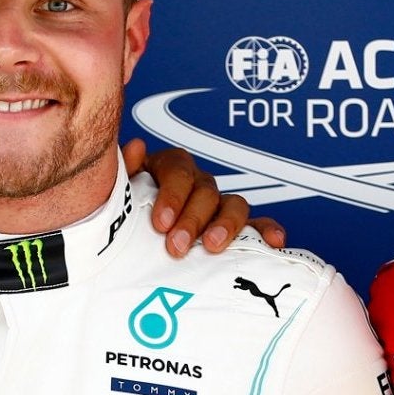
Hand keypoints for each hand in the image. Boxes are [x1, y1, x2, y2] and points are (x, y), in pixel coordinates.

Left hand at [127, 138, 287, 256]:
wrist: (126, 242)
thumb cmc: (125, 212)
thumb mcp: (118, 192)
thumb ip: (126, 171)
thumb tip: (137, 147)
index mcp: (169, 168)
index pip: (178, 170)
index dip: (172, 195)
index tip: (161, 223)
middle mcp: (197, 183)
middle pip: (206, 190)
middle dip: (193, 219)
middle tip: (177, 246)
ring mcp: (218, 205)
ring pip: (234, 204)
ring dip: (226, 224)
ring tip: (214, 247)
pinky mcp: (236, 227)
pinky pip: (258, 224)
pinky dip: (268, 229)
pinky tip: (274, 241)